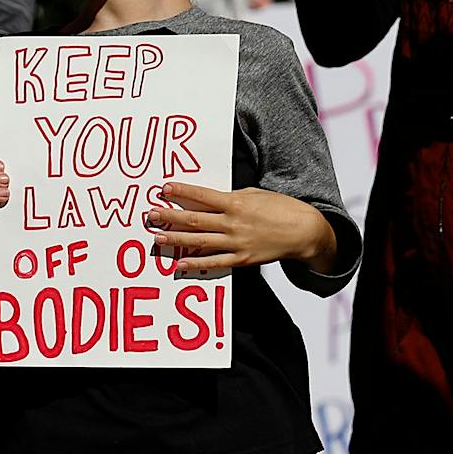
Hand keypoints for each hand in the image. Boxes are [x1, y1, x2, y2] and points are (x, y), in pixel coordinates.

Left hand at [144, 182, 337, 276]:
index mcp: (236, 202)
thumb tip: (210, 200)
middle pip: (195, 219)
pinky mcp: (241, 259)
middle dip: (170, 217)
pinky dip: (196, 263)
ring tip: (157, 237)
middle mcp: (233, 222)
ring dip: (176, 239)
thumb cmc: (279, 207)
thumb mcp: (255, 194)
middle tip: (150, 215)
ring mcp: (236, 242)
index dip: (182, 192)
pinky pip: (214, 263)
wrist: (302, 231)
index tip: (164, 189)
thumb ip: (232, 198)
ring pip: (199, 241)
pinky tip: (179, 264)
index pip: (203, 196)